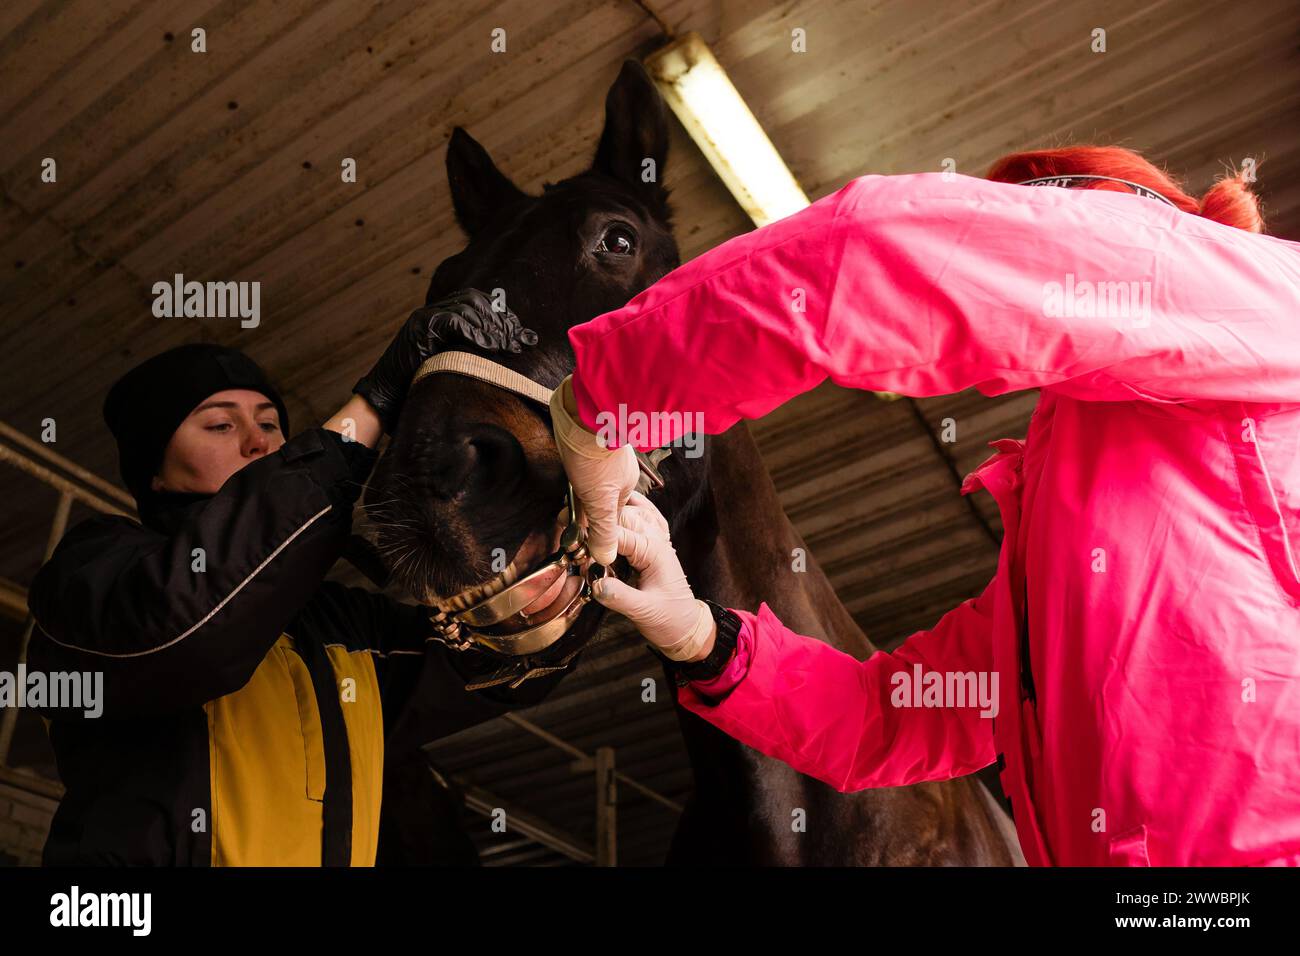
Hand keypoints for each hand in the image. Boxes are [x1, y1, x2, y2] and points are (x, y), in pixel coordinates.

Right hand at [354, 289, 536, 431]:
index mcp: (441, 316)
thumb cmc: (419, 387)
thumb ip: (471, 353)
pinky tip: (492, 348)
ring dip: (493, 327)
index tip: (523, 334)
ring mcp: (424, 318)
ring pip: (467, 308)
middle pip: (476, 300)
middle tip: (522, 341)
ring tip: (510, 347)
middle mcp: (433, 311)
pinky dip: (475, 333)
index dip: (503, 315)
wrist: (384, 398)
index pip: (479, 302)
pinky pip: (453, 322)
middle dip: (503, 320)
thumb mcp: (452, 365)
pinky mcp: (419, 329)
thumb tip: (504, 354)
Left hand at [549, 375, 638, 565]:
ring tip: (563, 497)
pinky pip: (582, 459)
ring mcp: (605, 453)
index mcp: (625, 486)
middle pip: (599, 497)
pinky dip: (575, 467)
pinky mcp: (589, 437)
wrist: (585, 409)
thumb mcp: (599, 501)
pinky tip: (567, 467)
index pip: (609, 515)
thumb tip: (606, 557)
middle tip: (562, 520)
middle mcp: (618, 470)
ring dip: (576, 489)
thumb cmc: (595, 455)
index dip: (592, 526)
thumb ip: (603, 530)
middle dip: (582, 509)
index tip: (575, 537)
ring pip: (589, 479)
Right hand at [589, 491, 714, 661]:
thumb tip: (595, 583)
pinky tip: (616, 505)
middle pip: (621, 517)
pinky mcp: (651, 547)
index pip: (618, 533)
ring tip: (583, 519)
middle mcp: (655, 540)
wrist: (686, 627)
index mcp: (654, 550)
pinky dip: (627, 510)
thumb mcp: (644, 611)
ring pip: (628, 514)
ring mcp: (655, 540)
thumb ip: (619, 597)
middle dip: (596, 522)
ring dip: (608, 515)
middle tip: (572, 532)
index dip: (594, 536)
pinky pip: (641, 519)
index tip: (573, 542)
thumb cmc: (670, 619)